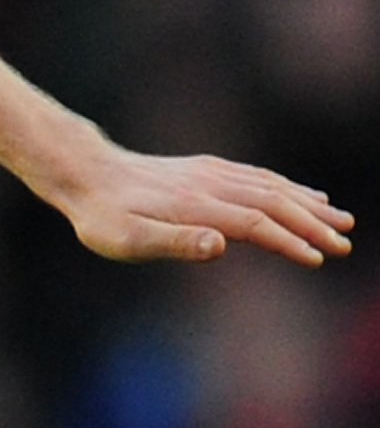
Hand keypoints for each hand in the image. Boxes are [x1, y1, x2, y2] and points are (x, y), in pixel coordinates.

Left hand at [54, 144, 354, 265]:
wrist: (82, 171)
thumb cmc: (100, 215)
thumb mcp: (126, 239)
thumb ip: (174, 243)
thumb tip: (221, 246)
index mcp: (195, 208)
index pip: (254, 225)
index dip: (289, 241)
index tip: (318, 259)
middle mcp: (207, 186)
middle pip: (271, 202)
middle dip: (310, 223)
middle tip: (345, 244)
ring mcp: (206, 174)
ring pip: (268, 186)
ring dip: (306, 202)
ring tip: (340, 218)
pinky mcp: (202, 169)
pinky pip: (254, 175)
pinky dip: (284, 185)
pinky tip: (301, 193)